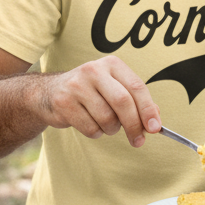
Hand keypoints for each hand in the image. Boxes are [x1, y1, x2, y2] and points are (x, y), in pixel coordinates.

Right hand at [42, 55, 160, 146]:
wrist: (49, 92)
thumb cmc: (90, 92)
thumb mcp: (114, 89)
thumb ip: (135, 102)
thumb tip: (155, 120)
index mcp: (112, 64)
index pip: (137, 87)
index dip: (148, 110)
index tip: (155, 128)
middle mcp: (94, 70)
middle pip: (123, 102)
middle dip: (134, 125)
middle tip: (138, 140)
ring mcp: (77, 85)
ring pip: (107, 118)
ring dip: (111, 129)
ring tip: (106, 124)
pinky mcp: (64, 102)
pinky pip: (91, 128)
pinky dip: (96, 132)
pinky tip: (90, 123)